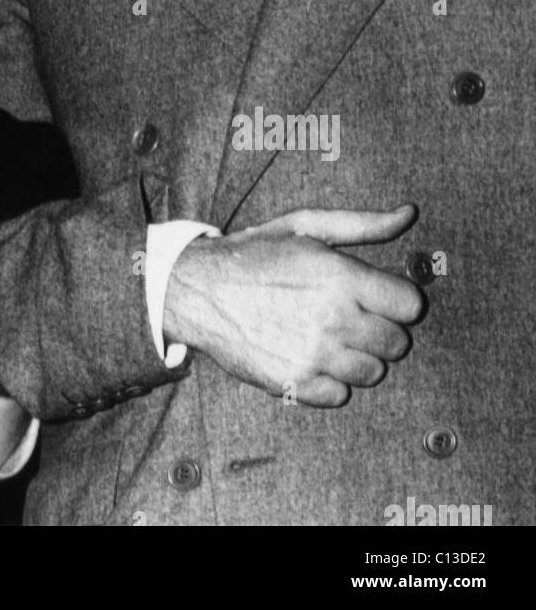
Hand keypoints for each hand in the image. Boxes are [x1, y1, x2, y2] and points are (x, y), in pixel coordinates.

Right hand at [164, 205, 422, 406]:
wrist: (198, 289)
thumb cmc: (255, 254)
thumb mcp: (305, 226)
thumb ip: (362, 224)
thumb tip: (409, 214)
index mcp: (341, 276)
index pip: (411, 305)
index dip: (397, 300)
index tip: (378, 297)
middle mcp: (334, 318)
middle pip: (397, 343)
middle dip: (380, 329)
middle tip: (350, 316)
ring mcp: (315, 355)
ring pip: (373, 373)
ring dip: (357, 357)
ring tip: (328, 336)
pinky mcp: (295, 383)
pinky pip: (340, 395)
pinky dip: (329, 380)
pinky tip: (309, 355)